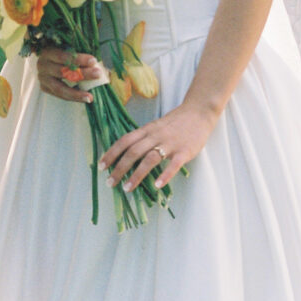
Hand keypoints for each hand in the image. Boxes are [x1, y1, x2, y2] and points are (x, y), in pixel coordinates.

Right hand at [36, 47, 103, 102]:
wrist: (52, 58)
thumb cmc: (66, 51)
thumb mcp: (72, 47)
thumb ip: (81, 51)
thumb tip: (98, 61)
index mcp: (48, 50)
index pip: (63, 56)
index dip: (78, 59)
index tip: (94, 61)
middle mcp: (42, 64)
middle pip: (63, 71)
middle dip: (82, 73)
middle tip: (98, 74)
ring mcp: (42, 78)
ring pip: (60, 88)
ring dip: (77, 92)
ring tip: (90, 96)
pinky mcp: (45, 87)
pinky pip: (60, 95)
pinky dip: (73, 97)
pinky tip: (84, 98)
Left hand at [99, 103, 214, 192]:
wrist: (199, 112)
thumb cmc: (176, 122)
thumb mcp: (156, 126)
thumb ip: (144, 138)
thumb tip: (127, 154)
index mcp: (147, 130)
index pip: (125, 141)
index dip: (112, 153)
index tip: (101, 166)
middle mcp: (156, 136)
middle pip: (133, 151)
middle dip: (119, 168)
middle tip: (110, 183)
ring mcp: (170, 144)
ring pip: (150, 159)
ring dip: (137, 175)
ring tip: (127, 188)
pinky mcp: (184, 151)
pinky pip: (173, 164)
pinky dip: (165, 175)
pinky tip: (157, 186)